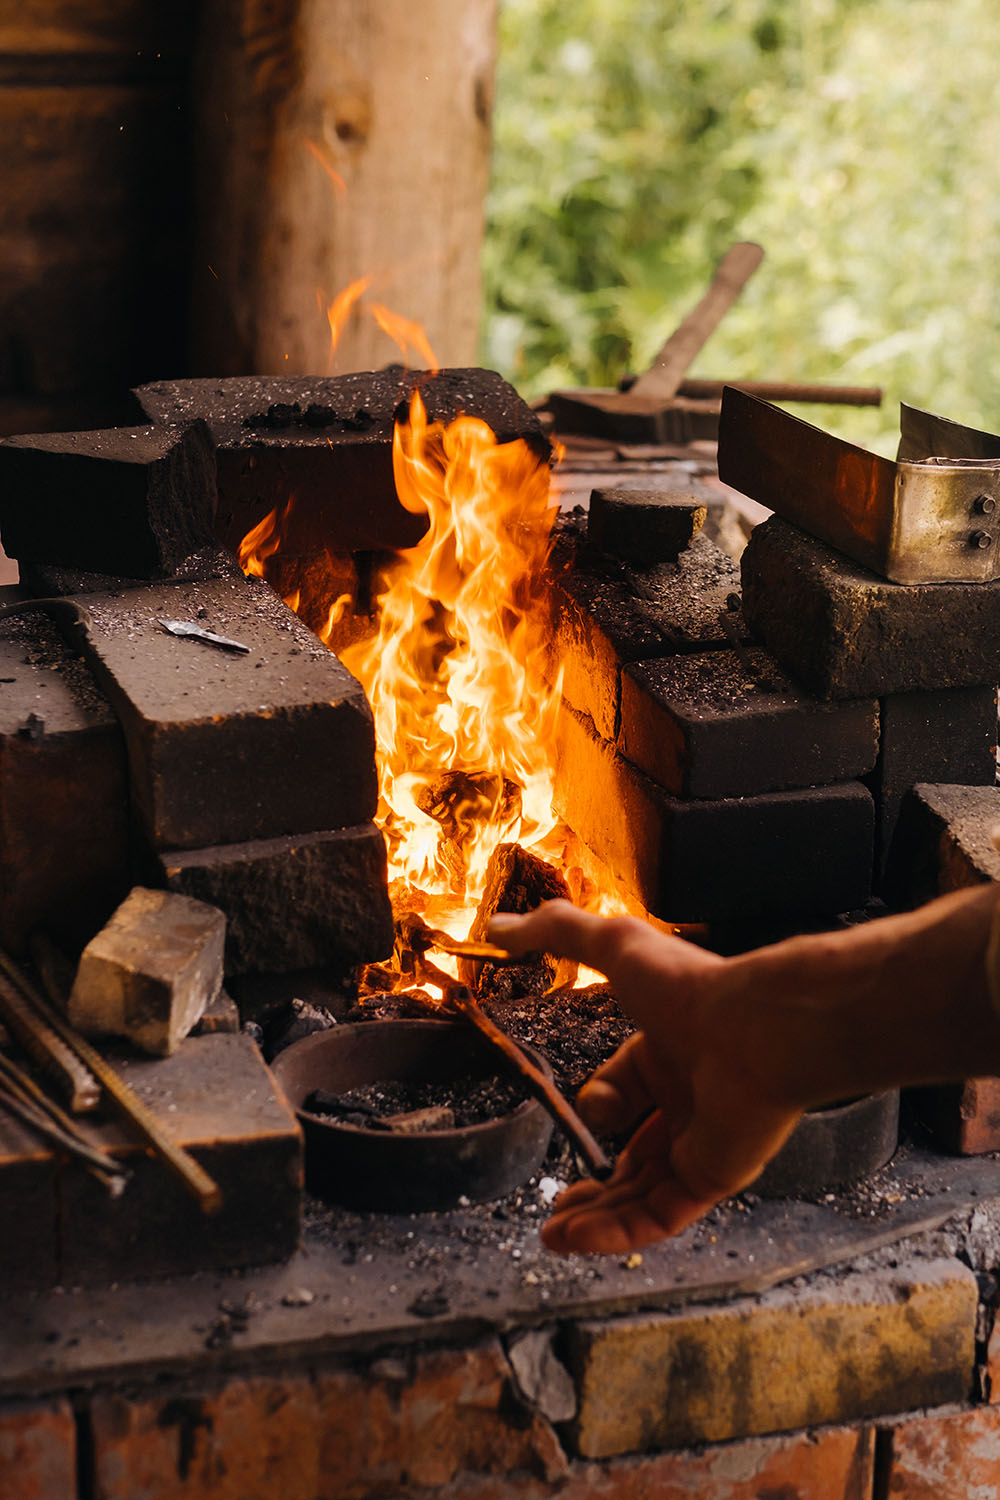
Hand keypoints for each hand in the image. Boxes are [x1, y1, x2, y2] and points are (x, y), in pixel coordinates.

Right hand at [488, 901, 803, 1253]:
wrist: (759, 1030)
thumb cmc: (691, 987)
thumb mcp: (614, 947)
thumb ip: (558, 932)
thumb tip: (501, 927)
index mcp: (668, 1052)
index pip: (623, 1090)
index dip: (597, 1101)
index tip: (585, 1106)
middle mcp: (689, 1100)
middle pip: (631, 1151)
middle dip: (590, 1181)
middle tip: (553, 1204)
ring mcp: (703, 1143)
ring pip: (640, 1192)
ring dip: (594, 1216)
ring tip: (551, 1237)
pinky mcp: (713, 1179)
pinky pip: (658, 1216)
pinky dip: (615, 1232)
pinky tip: (573, 1240)